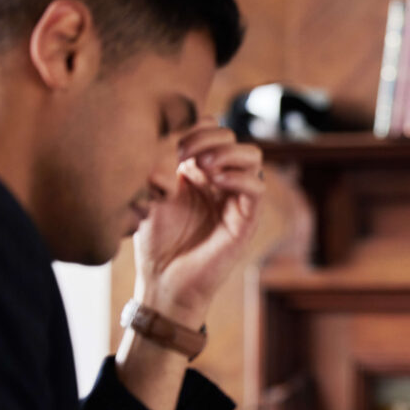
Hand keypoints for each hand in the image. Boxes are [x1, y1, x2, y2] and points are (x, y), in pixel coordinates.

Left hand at [133, 118, 266, 327]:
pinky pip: (257, 188)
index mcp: (198, 171)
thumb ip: (161, 163)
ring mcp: (235, 199)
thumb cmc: (155, 242)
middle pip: (232, 137)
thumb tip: (170, 136)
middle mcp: (221, 181)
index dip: (195, 127)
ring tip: (203, 165)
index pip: (211, 130)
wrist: (163, 282)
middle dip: (209, 137)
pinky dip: (240, 177)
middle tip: (184, 153)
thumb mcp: (152, 193)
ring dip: (228, 153)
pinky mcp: (246, 220)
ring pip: (252, 156)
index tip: (170, 143)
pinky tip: (215, 182)